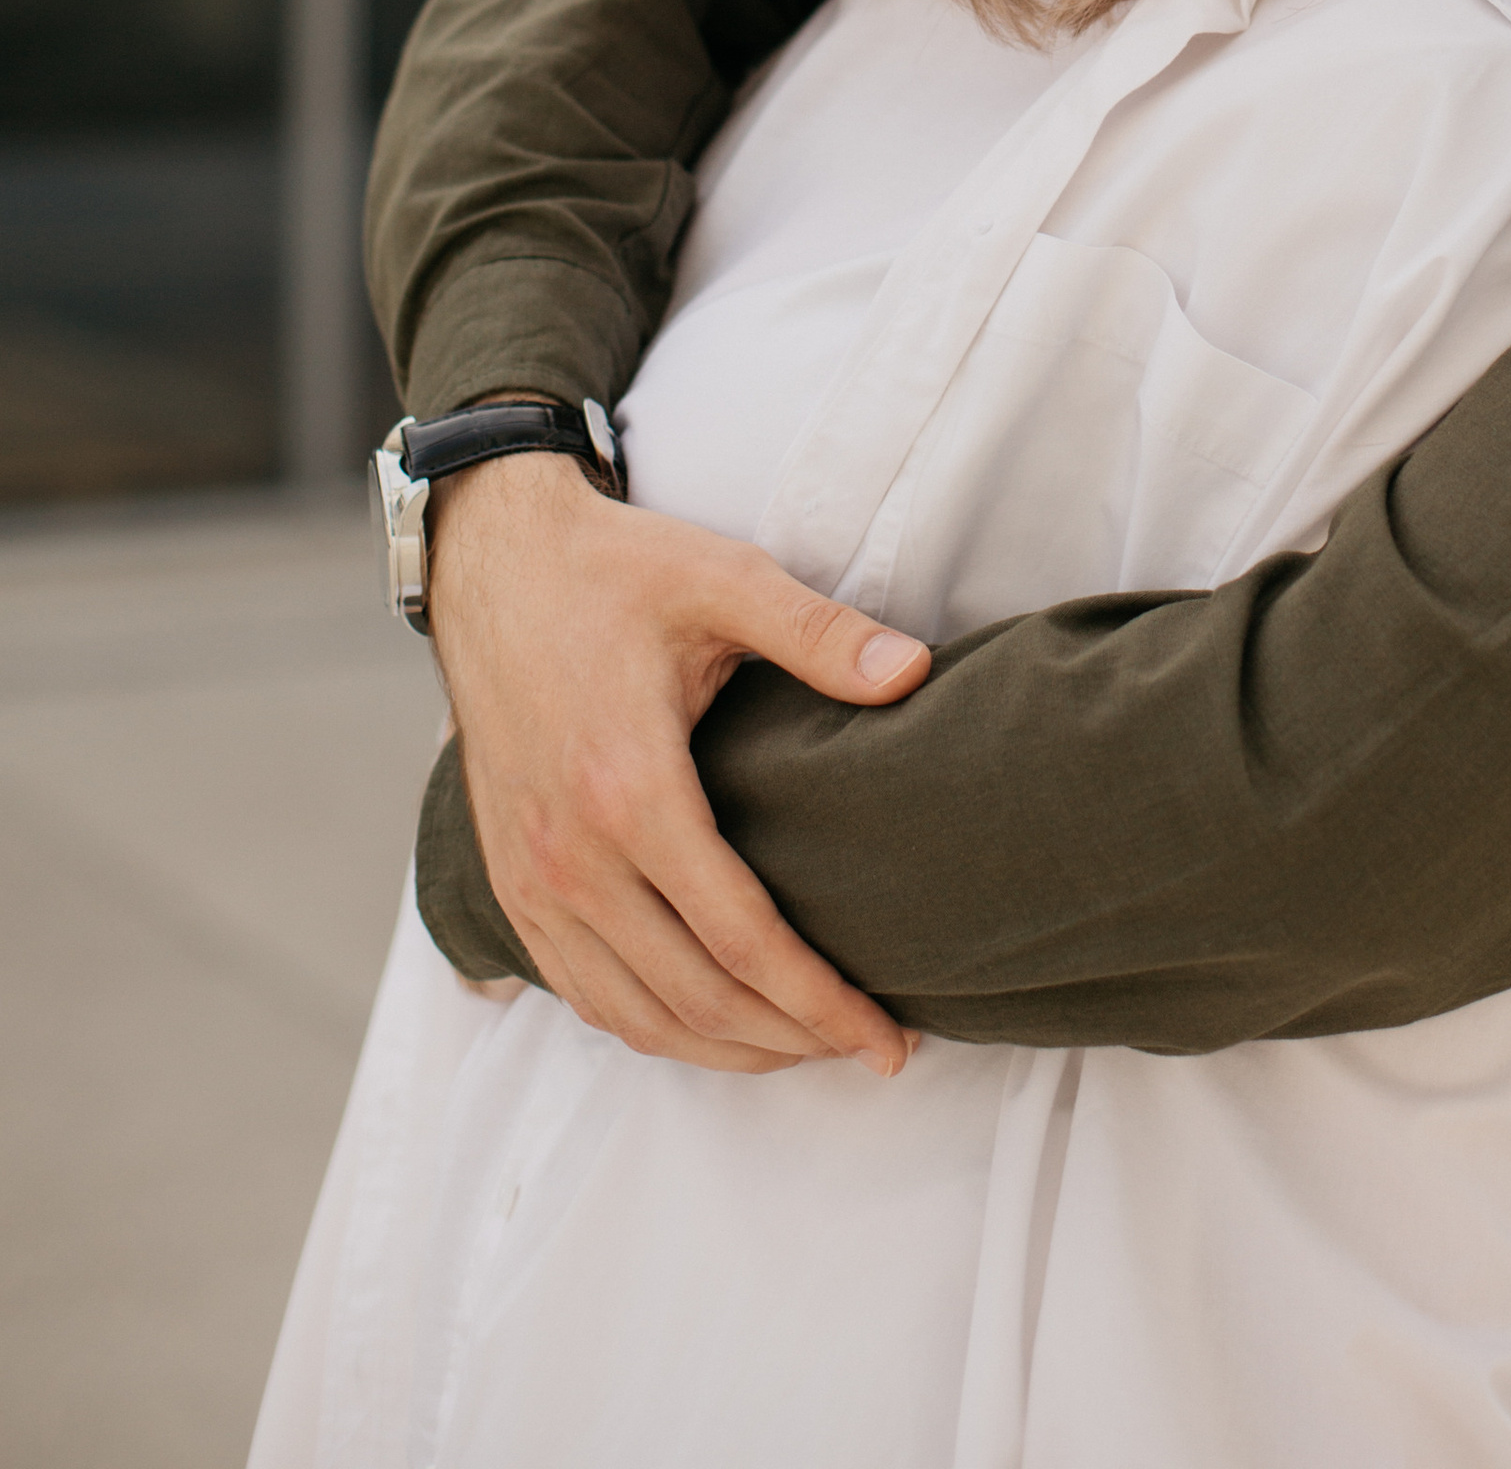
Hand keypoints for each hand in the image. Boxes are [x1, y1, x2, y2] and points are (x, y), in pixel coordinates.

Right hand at [427, 452, 929, 1075]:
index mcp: (629, 790)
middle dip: (790, 1041)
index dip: (821, 1001)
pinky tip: (711, 1020)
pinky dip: (653, 1025)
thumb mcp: (723, 579)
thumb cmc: (613, 569)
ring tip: (804, 1048)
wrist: (492, 561)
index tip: (888, 1039)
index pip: (742, 938)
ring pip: (634, 1014)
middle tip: (869, 1052)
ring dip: (725, 1050)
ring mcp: (530, 880)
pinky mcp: (509, 883)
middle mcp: (570, 856)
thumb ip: (819, 631)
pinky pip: (583, 992)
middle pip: (695, 996)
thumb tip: (915, 671)